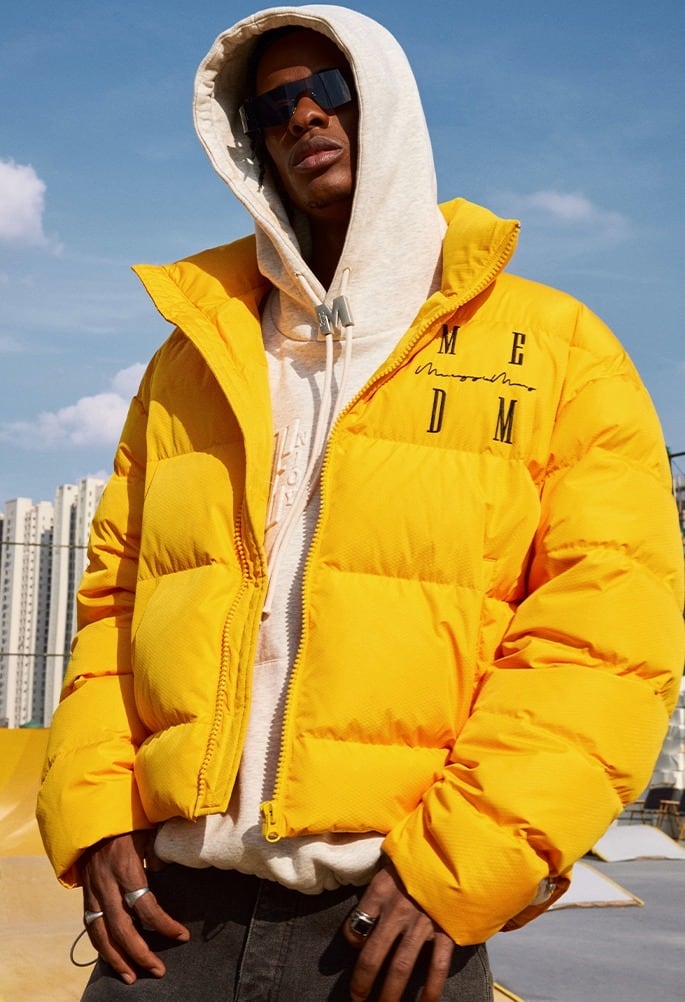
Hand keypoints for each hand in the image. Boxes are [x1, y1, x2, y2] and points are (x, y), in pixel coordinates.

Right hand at [81, 830, 189, 983]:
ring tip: (131, 977)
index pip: (145, 906)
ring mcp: (93, 890)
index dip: (163, 924)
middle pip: (121, 928)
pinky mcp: (85, 894)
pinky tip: (113, 959)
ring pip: (101, 934)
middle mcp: (106, 883)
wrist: (93, 815)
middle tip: (158, 970)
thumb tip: (163, 870)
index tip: (181, 936)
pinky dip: (101, 946)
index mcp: (125, 867)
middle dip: (140, 953)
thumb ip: (157, 852)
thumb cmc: (128, 821)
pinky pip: (90, 926)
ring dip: (116, 959)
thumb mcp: (147, 831)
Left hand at [343, 860, 453, 1001]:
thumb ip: (376, 891)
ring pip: (401, 967)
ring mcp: (423, 922)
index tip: (356, 948)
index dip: (351, 942)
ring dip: (390, 993)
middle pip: (373, 956)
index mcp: (381, 890)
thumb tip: (361, 926)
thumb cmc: (418, 856)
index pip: (356, 925)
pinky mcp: (446, 929)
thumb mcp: (390, 863)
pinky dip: (430, 988)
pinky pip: (436, 965)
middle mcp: (398, 910)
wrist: (457, 847)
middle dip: (363, 983)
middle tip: (357, 1000)